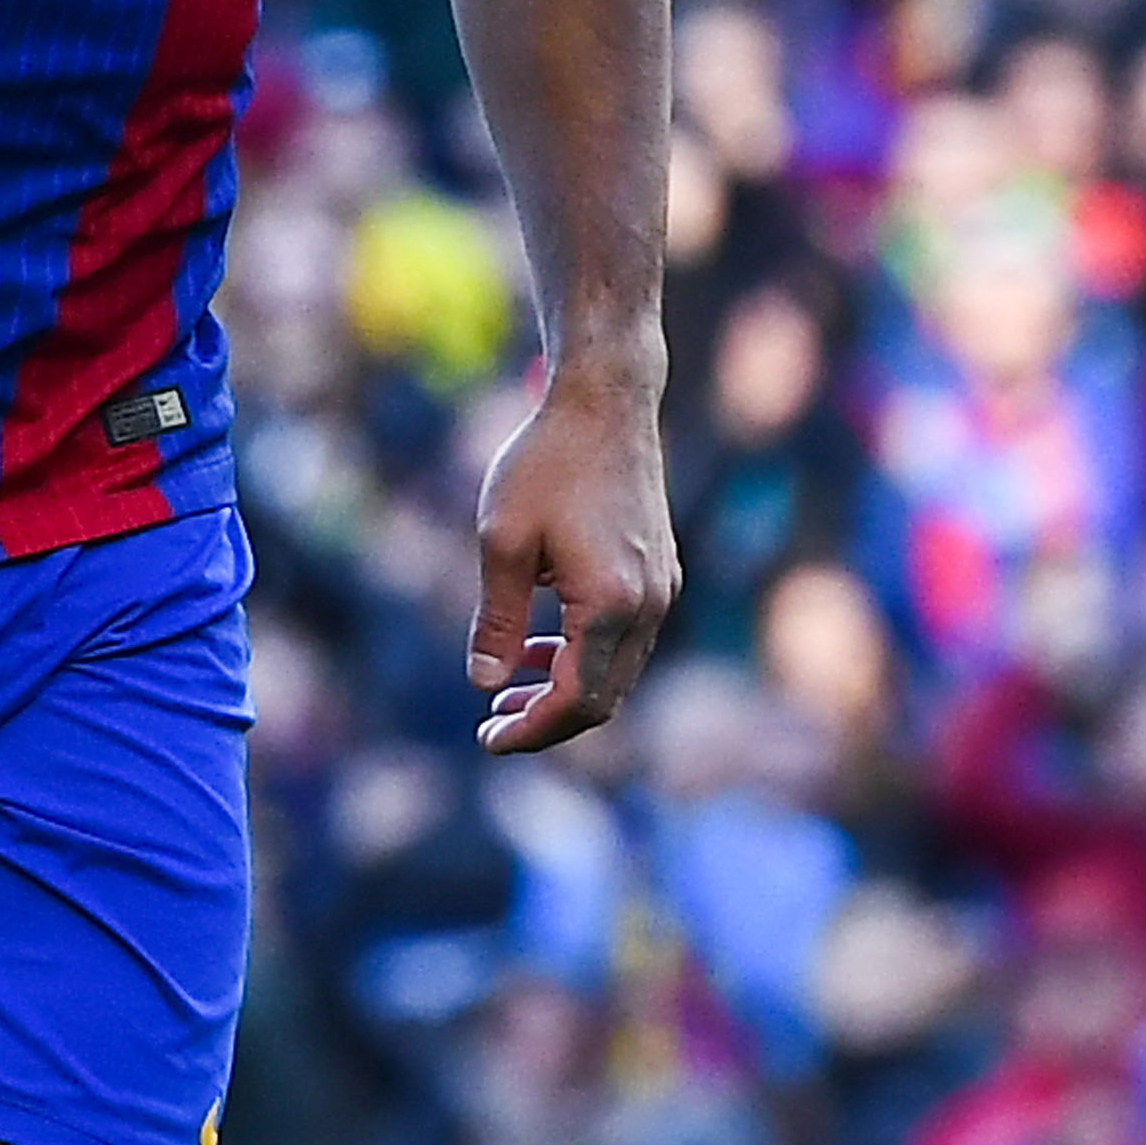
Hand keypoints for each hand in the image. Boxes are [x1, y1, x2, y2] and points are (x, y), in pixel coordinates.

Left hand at [466, 364, 679, 753]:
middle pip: (604, 698)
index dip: (532, 730)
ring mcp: (662, 590)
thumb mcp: (501, 541)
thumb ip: (496, 619)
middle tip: (491, 725)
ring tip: (507, 688)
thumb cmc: (544, 464)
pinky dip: (584, 654)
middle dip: (547, 720)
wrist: (604, 404)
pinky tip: (539, 642)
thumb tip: (484, 685)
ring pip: (617, 671)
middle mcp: (649, 605)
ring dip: (565, 688)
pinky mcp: (660, 573)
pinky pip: (624, 638)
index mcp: (611, 603)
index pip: (576, 701)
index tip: (487, 740)